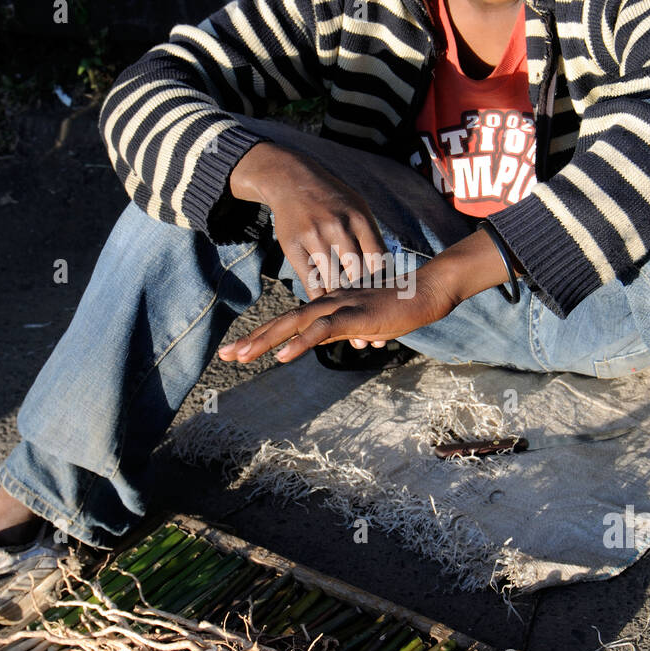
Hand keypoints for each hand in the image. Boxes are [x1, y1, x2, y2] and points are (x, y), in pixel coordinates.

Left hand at [218, 262, 456, 364]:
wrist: (424, 293)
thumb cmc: (398, 309)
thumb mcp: (367, 324)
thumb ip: (354, 332)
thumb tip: (355, 344)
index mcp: (326, 306)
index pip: (287, 321)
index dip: (260, 335)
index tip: (237, 349)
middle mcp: (326, 303)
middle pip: (281, 321)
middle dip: (251, 339)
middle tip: (225, 355)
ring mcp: (338, 307)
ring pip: (293, 324)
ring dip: (265, 341)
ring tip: (241, 357)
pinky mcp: (353, 316)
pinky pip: (321, 331)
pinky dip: (299, 343)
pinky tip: (282, 356)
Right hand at [229, 142, 387, 301]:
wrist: (292, 180)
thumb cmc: (332, 201)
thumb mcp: (358, 210)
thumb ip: (372, 239)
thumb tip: (389, 272)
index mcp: (360, 219)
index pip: (379, 262)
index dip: (384, 285)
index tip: (385, 300)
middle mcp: (339, 228)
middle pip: (358, 276)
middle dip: (364, 298)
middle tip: (369, 315)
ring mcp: (315, 238)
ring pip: (334, 283)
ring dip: (341, 302)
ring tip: (348, 315)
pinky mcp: (293, 247)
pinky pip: (310, 283)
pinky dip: (320, 298)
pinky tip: (326, 306)